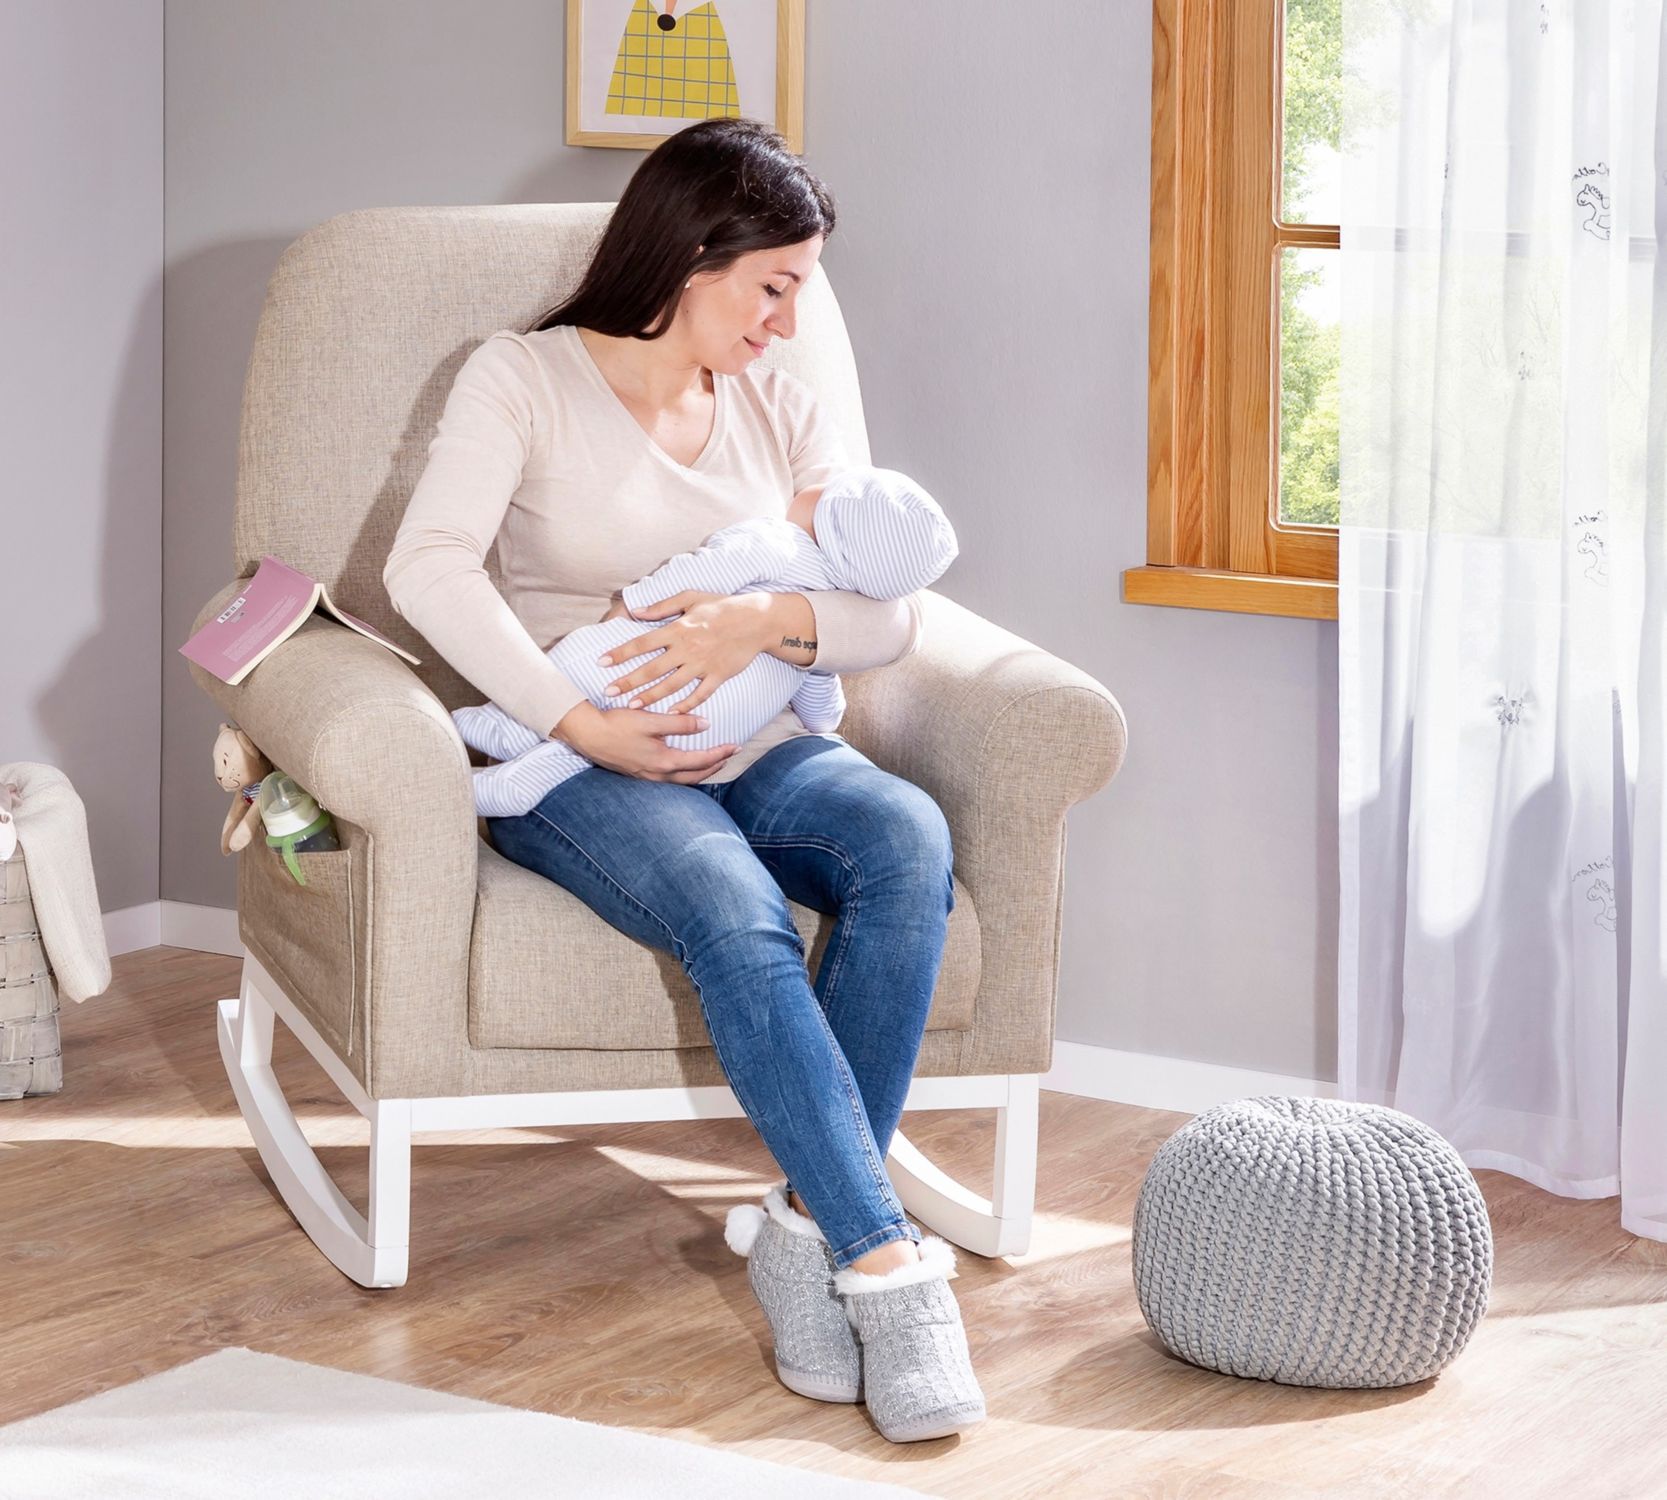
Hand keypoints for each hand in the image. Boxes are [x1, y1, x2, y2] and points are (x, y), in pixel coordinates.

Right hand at [552, 701, 737, 783]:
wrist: (587, 735)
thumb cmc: (617, 725)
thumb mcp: (650, 720)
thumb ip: (679, 723)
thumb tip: (705, 724)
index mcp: (663, 761)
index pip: (700, 761)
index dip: (720, 754)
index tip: (735, 746)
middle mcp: (657, 774)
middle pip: (694, 775)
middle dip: (715, 766)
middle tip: (730, 756)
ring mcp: (646, 777)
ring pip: (682, 780)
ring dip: (700, 772)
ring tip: (713, 763)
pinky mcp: (638, 774)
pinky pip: (669, 779)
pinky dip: (683, 774)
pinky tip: (684, 766)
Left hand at [595, 590, 768, 714]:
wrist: (756, 620)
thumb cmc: (722, 606)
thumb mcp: (691, 598)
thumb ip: (662, 606)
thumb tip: (636, 611)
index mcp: (677, 629)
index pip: (642, 643)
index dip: (620, 653)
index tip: (601, 661)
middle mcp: (687, 649)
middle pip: (651, 669)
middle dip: (628, 681)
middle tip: (608, 691)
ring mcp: (702, 665)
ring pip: (671, 685)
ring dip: (650, 696)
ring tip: (632, 705)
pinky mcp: (718, 676)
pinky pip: (699, 694)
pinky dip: (685, 705)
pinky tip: (670, 713)